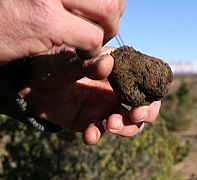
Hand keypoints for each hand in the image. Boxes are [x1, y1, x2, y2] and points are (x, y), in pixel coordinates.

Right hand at [0, 0, 125, 63]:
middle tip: (101, 31)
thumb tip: (111, 3)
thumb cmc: (10, 10)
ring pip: (108, 11)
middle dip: (114, 18)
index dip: (113, 2)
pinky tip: (80, 52)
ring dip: (106, 32)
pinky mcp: (45, 20)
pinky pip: (91, 37)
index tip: (103, 14)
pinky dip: (92, 50)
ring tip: (90, 40)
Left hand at [19, 45, 160, 144]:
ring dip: (127, 127)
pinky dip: (97, 135)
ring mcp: (105, 108)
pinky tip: (90, 134)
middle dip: (146, 113)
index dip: (152, 91)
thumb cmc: (52, 64)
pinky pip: (100, 132)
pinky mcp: (90, 122)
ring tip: (111, 124)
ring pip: (129, 123)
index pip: (146, 81)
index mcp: (119, 72)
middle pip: (145, 106)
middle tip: (135, 114)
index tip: (145, 97)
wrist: (28, 84)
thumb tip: (108, 64)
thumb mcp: (68, 60)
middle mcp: (116, 91)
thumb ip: (88, 63)